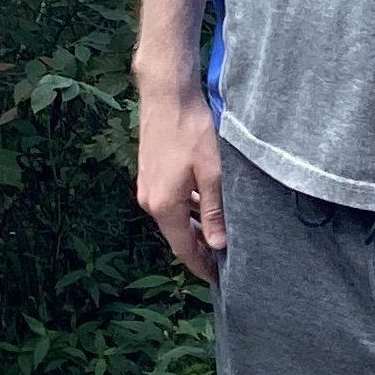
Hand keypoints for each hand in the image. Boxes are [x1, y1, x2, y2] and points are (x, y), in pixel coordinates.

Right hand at [135, 88, 228, 280]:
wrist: (167, 95)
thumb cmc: (191, 130)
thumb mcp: (212, 172)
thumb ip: (213, 210)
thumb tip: (217, 244)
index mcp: (164, 206)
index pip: (184, 248)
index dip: (201, 266)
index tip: (219, 279)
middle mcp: (150, 201)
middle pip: (178, 236)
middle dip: (200, 250)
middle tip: (226, 262)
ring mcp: (148, 187)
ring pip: (175, 219)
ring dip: (195, 229)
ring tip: (220, 238)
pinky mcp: (150, 174)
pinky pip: (171, 203)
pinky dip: (188, 211)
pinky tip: (206, 209)